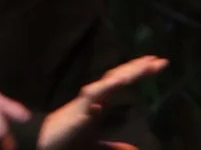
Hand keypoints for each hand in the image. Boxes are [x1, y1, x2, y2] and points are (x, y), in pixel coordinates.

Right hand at [37, 55, 167, 149]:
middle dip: (137, 69)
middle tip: (159, 60)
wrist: (42, 144)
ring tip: (145, 66)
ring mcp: (86, 102)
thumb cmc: (65, 141)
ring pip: (109, 82)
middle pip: (118, 78)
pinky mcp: (78, 110)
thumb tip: (133, 149)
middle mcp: (94, 99)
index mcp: (98, 104)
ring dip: (127, 73)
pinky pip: (94, 95)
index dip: (136, 73)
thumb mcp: (94, 145)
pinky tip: (120, 80)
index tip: (155, 63)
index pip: (120, 84)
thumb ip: (111, 146)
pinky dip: (107, 86)